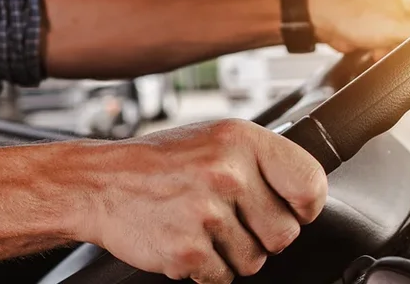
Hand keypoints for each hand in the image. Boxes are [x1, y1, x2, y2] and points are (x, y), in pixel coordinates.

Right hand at [69, 119, 326, 282]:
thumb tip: (307, 194)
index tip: (296, 210)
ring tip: (203, 227)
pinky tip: (187, 241)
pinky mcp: (187, 249)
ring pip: (254, 260)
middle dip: (263, 236)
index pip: (310, 182)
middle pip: (285, 233)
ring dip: (232, 254)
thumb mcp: (217, 140)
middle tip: (233, 220)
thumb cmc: (163, 162)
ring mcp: (206, 213)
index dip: (306, 205)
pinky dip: (207, 268)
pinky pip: (223, 277)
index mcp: (242, 140)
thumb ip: (262, 162)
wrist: (99, 183)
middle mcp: (227, 173)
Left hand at [309, 0, 409, 59]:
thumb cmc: (359, 16)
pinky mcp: (393, 24)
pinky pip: (402, 43)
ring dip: (399, 48)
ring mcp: (405, 10)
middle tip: (398, 41)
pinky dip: (390, 49)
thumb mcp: (402, 27)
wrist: (327, 21)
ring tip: (383, 44)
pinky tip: (377, 48)